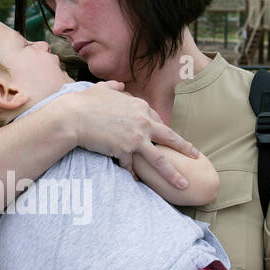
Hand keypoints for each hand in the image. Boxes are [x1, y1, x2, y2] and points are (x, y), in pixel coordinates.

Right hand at [70, 82, 198, 185]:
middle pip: (169, 138)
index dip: (162, 130)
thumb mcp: (102, 89)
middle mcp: (143, 122)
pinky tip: (139, 183)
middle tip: (196, 156)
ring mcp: (136, 137)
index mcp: (140, 106)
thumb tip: (120, 84)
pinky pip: (133, 167)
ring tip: (183, 185)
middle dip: (185, 148)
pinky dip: (134, 175)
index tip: (169, 138)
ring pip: (160, 159)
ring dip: (173, 174)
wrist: (73, 116)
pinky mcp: (125, 151)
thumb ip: (114, 87)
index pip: (157, 120)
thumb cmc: (85, 101)